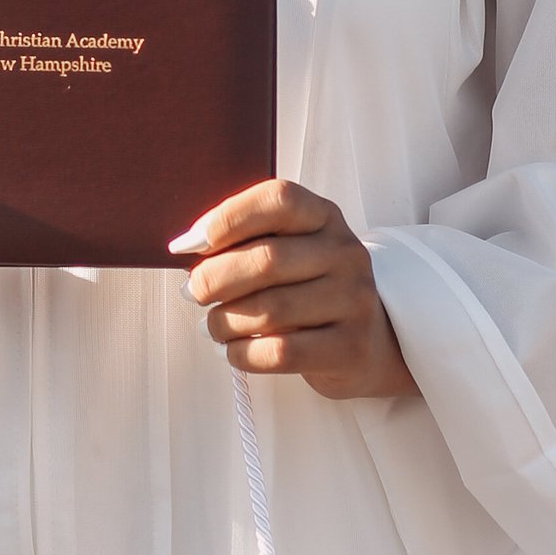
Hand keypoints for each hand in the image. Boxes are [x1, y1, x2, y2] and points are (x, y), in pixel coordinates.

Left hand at [175, 180, 407, 401]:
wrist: (368, 342)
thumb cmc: (308, 290)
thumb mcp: (287, 252)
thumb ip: (243, 241)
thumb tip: (187, 246)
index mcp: (324, 217)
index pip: (278, 200)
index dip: (229, 217)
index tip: (193, 243)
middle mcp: (345, 253)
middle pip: (267, 260)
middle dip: (214, 279)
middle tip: (193, 293)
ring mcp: (353, 300)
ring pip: (270, 310)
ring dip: (224, 321)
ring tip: (214, 325)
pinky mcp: (349, 347)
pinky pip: (281, 352)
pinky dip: (243, 354)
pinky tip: (233, 350)